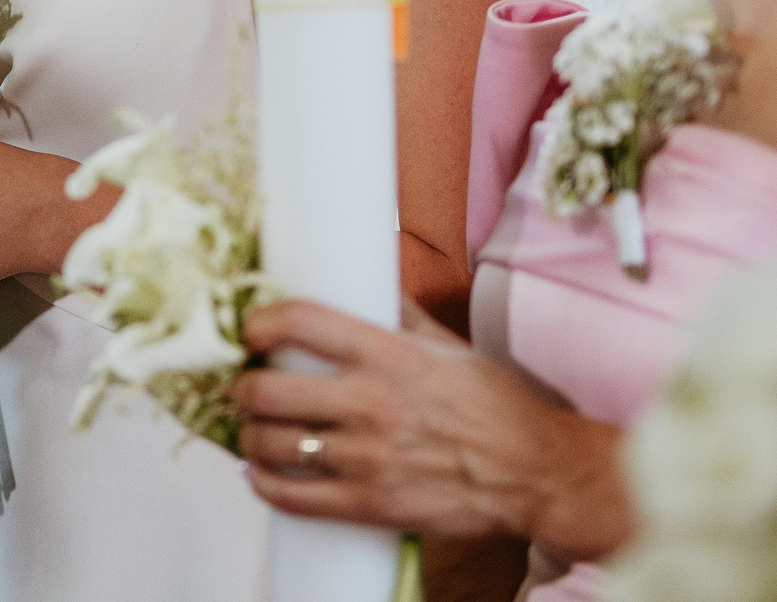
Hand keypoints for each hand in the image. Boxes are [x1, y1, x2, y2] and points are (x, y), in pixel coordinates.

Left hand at [233, 299, 631, 558]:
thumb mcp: (446, 345)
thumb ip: (399, 312)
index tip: (251, 329)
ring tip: (251, 428)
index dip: (259, 322)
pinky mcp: (370, 504)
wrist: (534, 471)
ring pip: (271, 444)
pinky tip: (261, 475)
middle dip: (242, 387)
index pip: (300, 322)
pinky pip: (293, 497)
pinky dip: (264, 486)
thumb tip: (371, 272)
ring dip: (248, 436)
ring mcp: (367, 458)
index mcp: (389, 355)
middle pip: (267, 389)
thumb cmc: (493, 405)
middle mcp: (371, 403)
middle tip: (244, 385)